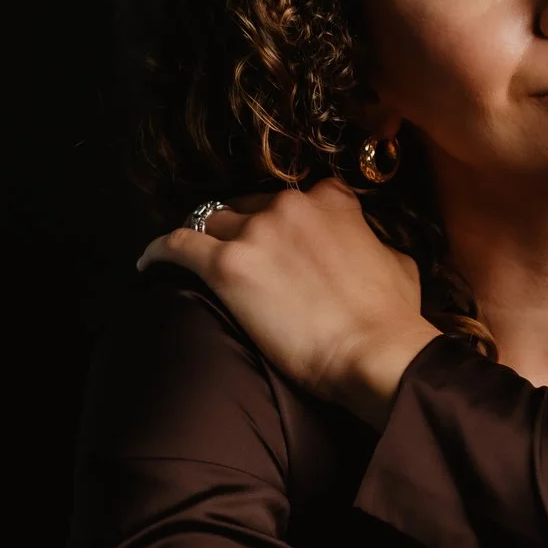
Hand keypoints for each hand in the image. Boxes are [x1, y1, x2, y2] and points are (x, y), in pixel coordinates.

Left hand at [137, 180, 439, 424]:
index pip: (294, 196)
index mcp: (331, 200)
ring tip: (194, 262)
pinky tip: (149, 263)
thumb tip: (364, 245)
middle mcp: (289, 205)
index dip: (282, 219)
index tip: (277, 239)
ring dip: (205, 240)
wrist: (375, 352)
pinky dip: (159, 251)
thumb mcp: (398, 262)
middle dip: (241, 229)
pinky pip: (177, 244)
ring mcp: (255, 232)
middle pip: (246, 206)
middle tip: (239, 258)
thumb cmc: (392, 317)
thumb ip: (370, 240)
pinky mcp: (226, 266)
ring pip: (211, 222)